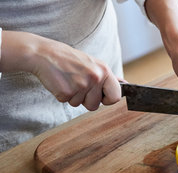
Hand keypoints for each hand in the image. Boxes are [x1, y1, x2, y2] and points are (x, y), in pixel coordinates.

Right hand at [0, 31, 121, 110]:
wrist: (44, 53)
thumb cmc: (69, 60)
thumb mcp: (93, 64)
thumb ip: (107, 77)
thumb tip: (126, 86)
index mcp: (104, 71)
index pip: (116, 97)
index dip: (108, 100)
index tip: (100, 96)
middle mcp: (95, 77)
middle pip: (95, 105)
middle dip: (86, 100)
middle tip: (77, 83)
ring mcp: (81, 85)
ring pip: (80, 105)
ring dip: (73, 97)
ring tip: (68, 80)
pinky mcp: (66, 91)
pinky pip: (67, 102)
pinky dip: (62, 95)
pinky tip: (60, 81)